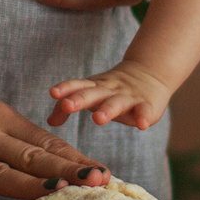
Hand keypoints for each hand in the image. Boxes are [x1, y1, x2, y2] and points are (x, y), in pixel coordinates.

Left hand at [48, 61, 174, 131]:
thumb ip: (68, 107)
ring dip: (107, 110)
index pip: (77, 86)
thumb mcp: (90, 95)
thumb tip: (50, 121)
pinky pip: (144, 111)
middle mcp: (109, 90)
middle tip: (67, 105)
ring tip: (98, 119)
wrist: (150, 74)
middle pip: (92, 94)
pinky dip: (143, 117)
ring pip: (116, 102)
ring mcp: (128, 97)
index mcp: (94, 88)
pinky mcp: (146, 105)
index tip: (53, 93)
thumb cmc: (112, 90)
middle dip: (79, 99)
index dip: (65, 89)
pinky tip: (142, 125)